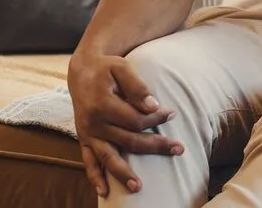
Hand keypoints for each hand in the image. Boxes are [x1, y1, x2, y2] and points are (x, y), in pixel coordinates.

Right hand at [68, 53, 181, 196]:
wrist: (82, 70)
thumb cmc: (107, 68)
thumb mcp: (123, 68)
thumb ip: (138, 87)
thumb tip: (154, 106)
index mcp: (103, 104)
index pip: (136, 119)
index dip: (156, 119)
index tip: (172, 114)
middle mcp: (93, 123)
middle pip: (128, 140)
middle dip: (155, 146)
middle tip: (179, 149)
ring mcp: (88, 134)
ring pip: (109, 157)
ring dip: (123, 173)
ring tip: (139, 187)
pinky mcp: (84, 140)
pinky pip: (89, 162)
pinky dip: (95, 178)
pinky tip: (105, 192)